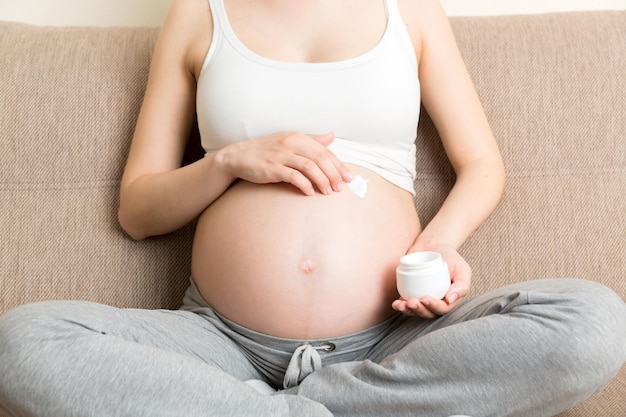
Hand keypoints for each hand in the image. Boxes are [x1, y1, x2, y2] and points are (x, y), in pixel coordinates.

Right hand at [216, 131, 353, 195]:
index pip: (324, 150)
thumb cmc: (266, 151)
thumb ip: (311, 140)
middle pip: (320, 158)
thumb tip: (331, 136)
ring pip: (309, 167)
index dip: (338, 165)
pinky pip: (293, 176)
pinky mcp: (272, 168)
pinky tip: (310, 193)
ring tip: (328, 192)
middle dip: (334, 174)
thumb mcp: (289, 141)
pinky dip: (304, 185)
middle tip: (341, 188)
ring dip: (322, 181)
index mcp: (298, 137)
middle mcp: (291, 143)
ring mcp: (281, 155)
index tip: (348, 177)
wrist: (238, 157)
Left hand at [392, 245, 470, 318]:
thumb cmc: (451, 258)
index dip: (434, 307)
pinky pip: (405, 303)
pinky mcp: (411, 292)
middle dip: (419, 310)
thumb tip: (450, 300)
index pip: (442, 309)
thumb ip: (462, 285)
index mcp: (449, 300)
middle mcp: (436, 301)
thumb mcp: (462, 269)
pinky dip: (400, 305)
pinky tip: (396, 304)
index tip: (425, 298)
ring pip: (415, 311)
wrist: (435, 244)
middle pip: (427, 313)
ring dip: (407, 311)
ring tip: (401, 305)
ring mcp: (422, 297)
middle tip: (412, 302)